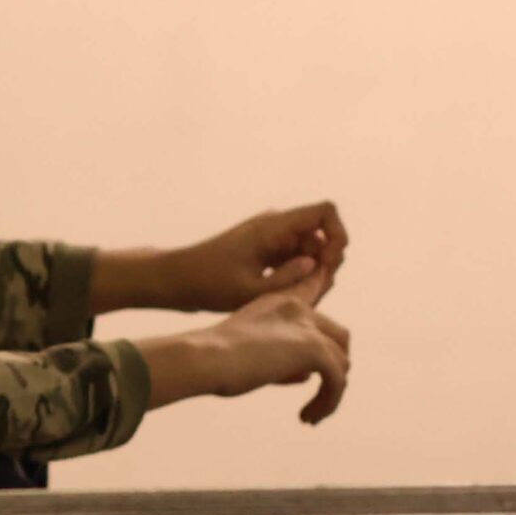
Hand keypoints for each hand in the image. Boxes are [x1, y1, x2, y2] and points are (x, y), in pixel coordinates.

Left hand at [166, 200, 348, 313]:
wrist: (178, 279)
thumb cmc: (208, 284)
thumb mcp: (250, 290)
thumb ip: (288, 279)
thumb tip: (316, 265)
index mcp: (274, 226)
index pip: (325, 212)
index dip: (337, 237)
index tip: (327, 266)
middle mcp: (278, 227)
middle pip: (324, 238)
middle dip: (326, 267)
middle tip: (309, 296)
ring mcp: (274, 239)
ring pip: (313, 253)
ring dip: (313, 277)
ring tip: (294, 302)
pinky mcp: (269, 253)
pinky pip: (298, 261)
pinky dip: (300, 279)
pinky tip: (286, 300)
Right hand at [203, 264, 352, 424]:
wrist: (203, 357)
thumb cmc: (212, 360)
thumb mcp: (250, 352)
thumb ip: (281, 357)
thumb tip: (307, 376)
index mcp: (277, 302)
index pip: (313, 302)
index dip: (326, 325)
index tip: (330, 327)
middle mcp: (297, 308)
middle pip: (339, 337)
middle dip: (334, 367)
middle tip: (320, 395)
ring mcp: (307, 327)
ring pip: (341, 362)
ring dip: (330, 391)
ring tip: (308, 416)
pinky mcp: (314, 349)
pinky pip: (337, 380)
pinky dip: (328, 402)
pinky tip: (306, 418)